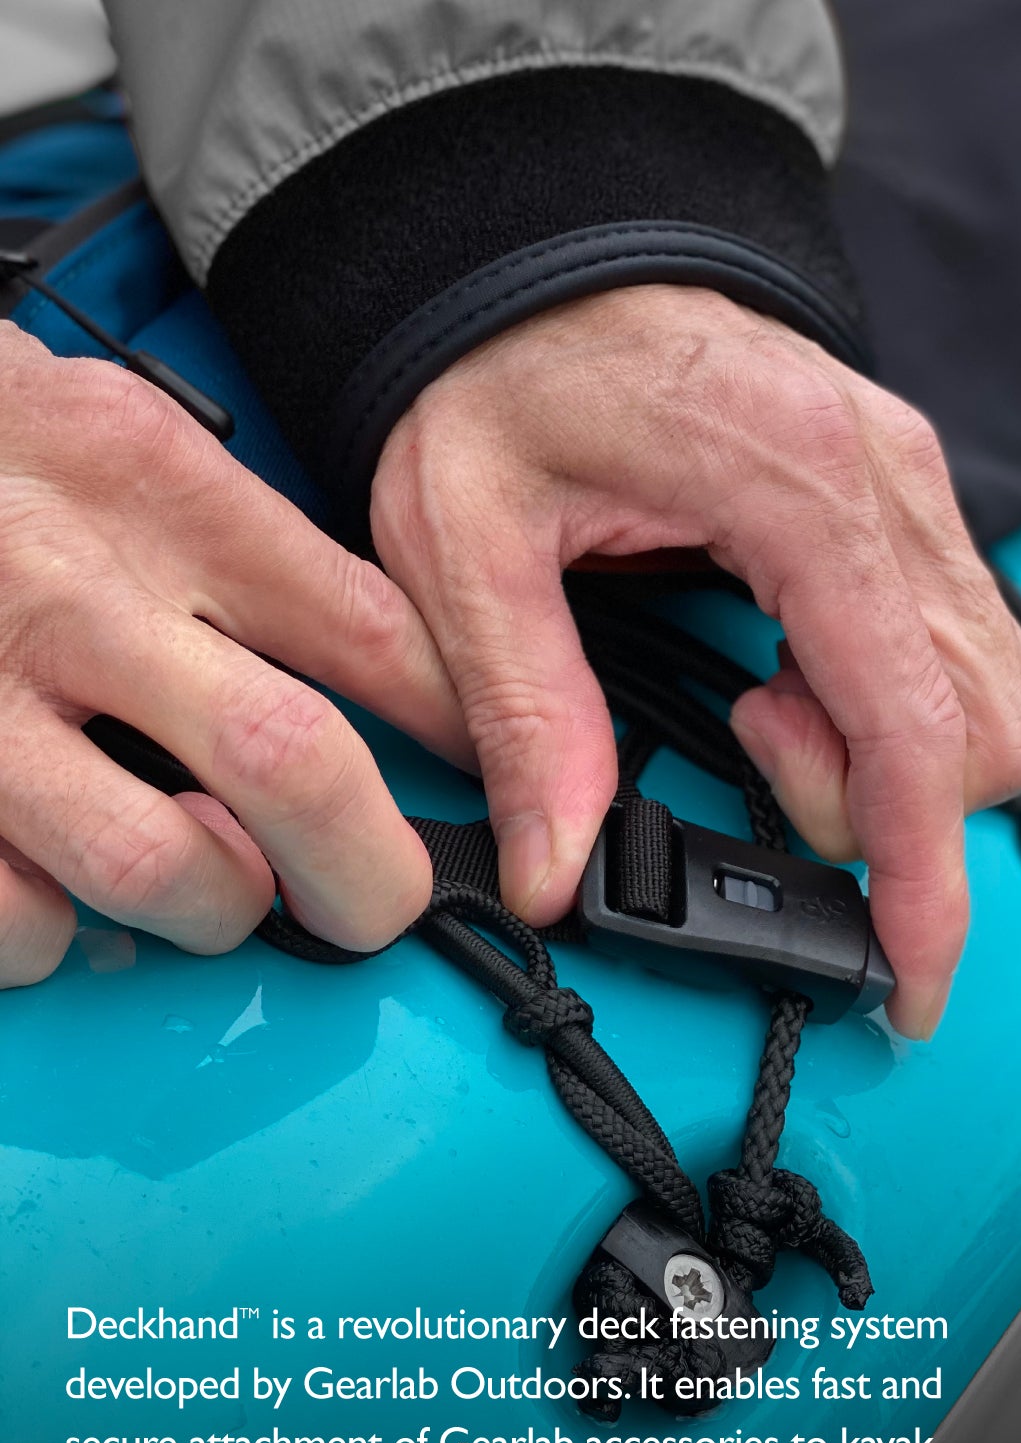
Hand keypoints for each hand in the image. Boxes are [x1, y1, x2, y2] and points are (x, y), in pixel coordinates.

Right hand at [0, 323, 469, 987]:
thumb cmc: (2, 462)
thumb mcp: (138, 450)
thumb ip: (259, 554)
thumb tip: (397, 672)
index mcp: (162, 497)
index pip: (368, 630)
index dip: (459, 730)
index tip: (495, 787)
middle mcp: (76, 592)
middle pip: (289, 762)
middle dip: (366, 871)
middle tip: (378, 902)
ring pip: (157, 867)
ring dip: (214, 907)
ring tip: (210, 883)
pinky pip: (16, 919)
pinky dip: (62, 938)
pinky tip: (71, 893)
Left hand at [371, 286, 1020, 1037]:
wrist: (540, 252)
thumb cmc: (500, 367)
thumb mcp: (466, 545)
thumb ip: (524, 716)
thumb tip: (554, 868)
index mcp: (802, 493)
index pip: (917, 729)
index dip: (925, 881)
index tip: (917, 980)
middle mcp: (891, 487)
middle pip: (988, 732)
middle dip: (885, 803)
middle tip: (752, 745)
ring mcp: (910, 485)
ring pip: (990, 693)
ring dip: (888, 754)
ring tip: (760, 705)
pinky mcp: (899, 496)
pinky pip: (952, 644)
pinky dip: (885, 703)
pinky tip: (787, 671)